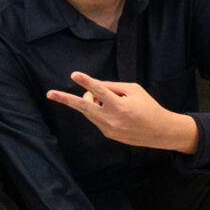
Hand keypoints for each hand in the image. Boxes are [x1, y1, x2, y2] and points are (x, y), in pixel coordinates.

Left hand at [47, 72, 201, 153]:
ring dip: (92, 101)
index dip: (86, 81)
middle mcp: (111, 119)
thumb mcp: (134, 90)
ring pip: (89, 110)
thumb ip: (112, 86)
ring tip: (109, 100)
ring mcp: (107, 129)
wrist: (160, 132)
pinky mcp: (107, 134)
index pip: (100, 90)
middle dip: (65, 99)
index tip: (74, 75)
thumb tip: (93, 86)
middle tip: (49, 93)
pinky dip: (100, 110)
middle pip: (83, 106)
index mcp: (120, 105)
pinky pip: (96, 118)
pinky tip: (116, 112)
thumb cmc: (148, 106)